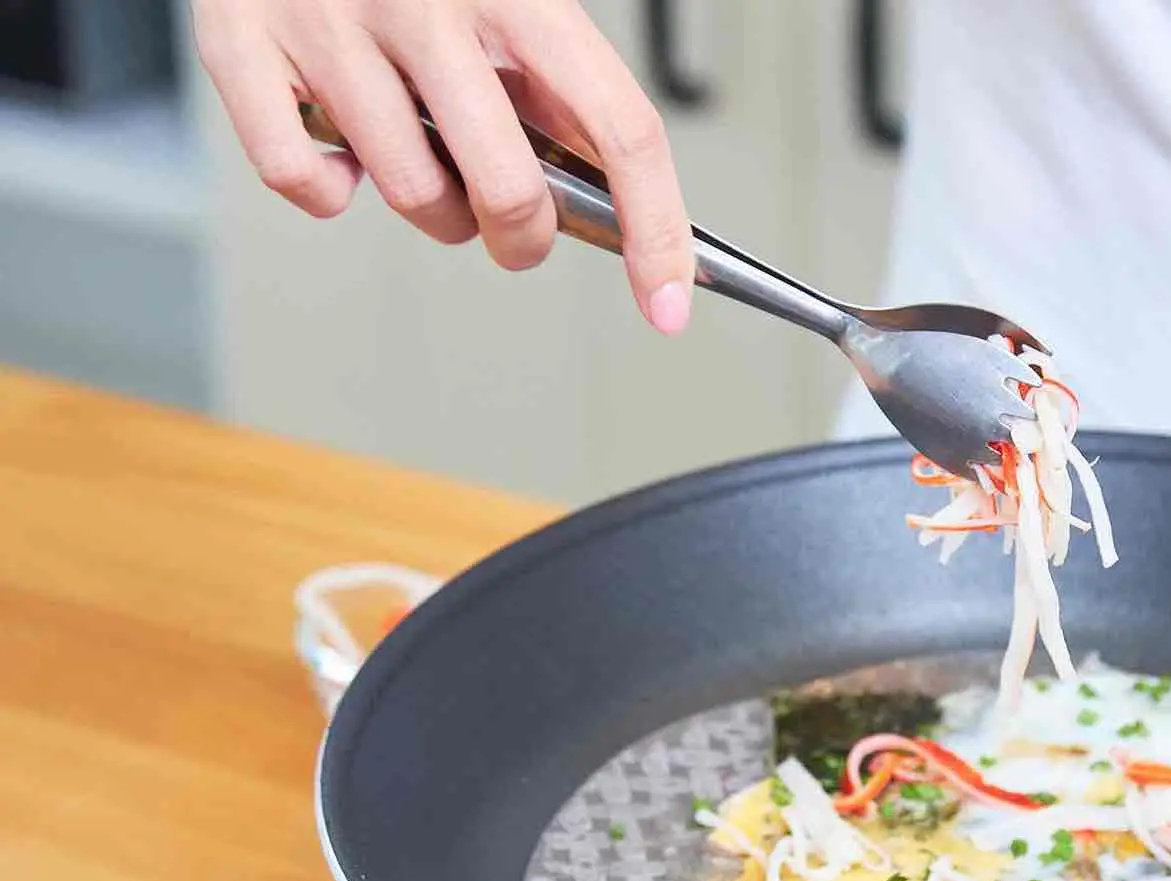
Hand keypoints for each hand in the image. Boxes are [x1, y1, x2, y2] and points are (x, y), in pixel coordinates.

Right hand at [192, 0, 694, 332]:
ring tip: (425, 163)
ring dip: (435, 214)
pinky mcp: (241, 41)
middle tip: (514, 230)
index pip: (622, 129)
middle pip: (511, 189)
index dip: (657, 229)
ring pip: (412, 195)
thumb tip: (615, 191)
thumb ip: (555, 75)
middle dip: (523, 238)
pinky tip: (341, 153)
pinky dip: (326, 192)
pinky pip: (298, 178)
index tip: (667, 301)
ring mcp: (327, 19)